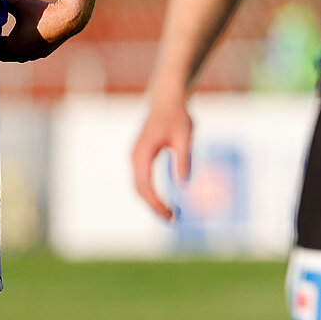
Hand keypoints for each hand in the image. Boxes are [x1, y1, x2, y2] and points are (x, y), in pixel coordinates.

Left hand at [0, 0, 87, 61]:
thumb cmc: (44, 12)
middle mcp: (20, 55)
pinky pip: (26, 55)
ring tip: (9, 34)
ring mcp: (32, 56)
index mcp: (11, 46)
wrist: (68, 19)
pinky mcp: (42, 54)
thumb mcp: (20, 5)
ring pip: (14, 57)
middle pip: (1, 54)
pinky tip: (25, 36)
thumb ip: (4, 2)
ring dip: (11, 48)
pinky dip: (22, 48)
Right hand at [131, 94, 192, 220]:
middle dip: (154, 207)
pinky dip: (152, 193)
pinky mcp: (142, 157)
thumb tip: (184, 183)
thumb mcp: (185, 136)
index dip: (156, 204)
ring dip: (152, 202)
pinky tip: (164, 200)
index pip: (145, 186)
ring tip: (170, 214)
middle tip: (172, 220)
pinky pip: (143, 180)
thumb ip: (183, 158)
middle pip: (140, 190)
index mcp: (142, 154)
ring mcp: (136, 157)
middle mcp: (135, 157)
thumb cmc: (177, 116)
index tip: (171, 215)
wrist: (166, 100)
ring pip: (140, 186)